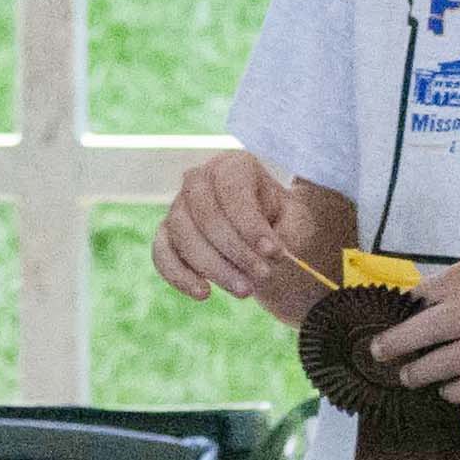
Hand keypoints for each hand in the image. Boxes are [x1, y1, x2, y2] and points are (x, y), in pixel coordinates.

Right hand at [149, 150, 329, 319]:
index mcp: (234, 166)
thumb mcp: (298, 223)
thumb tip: (267, 250)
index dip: (249, 223)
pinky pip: (161, 253)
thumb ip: (287, 231)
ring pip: (182, 234)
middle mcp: (200, 181)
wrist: (269, 245)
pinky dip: (179, 275)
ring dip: (213, 267)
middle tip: (264, 275)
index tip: (273, 253)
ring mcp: (178, 207)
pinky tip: (204, 293)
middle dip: (234, 250)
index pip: (231, 189)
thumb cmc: (286, 226)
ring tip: (245, 290)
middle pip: (204, 213)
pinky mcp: (167, 235)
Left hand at [367, 250, 459, 406]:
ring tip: (408, 376)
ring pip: (455, 360)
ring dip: (424, 371)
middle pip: (436, 326)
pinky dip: (459, 390)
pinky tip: (446, 391)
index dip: (409, 308)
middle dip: (400, 342)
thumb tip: (419, 300)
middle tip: (378, 352)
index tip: (390, 318)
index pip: (437, 291)